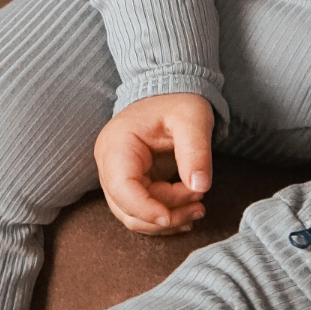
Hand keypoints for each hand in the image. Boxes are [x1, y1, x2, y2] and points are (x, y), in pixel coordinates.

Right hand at [94, 92, 213, 234]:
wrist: (173, 90)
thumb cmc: (179, 100)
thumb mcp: (192, 119)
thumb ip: (195, 151)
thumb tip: (200, 186)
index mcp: (116, 144)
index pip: (122, 188)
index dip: (145, 209)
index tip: (171, 217)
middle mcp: (110, 163)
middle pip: (127, 208)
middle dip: (164, 215)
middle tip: (199, 206)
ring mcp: (118, 175)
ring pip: (134, 215)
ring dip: (167, 219)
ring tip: (198, 208)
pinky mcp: (132, 182)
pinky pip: (143, 209)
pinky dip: (165, 215)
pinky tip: (188, 212)